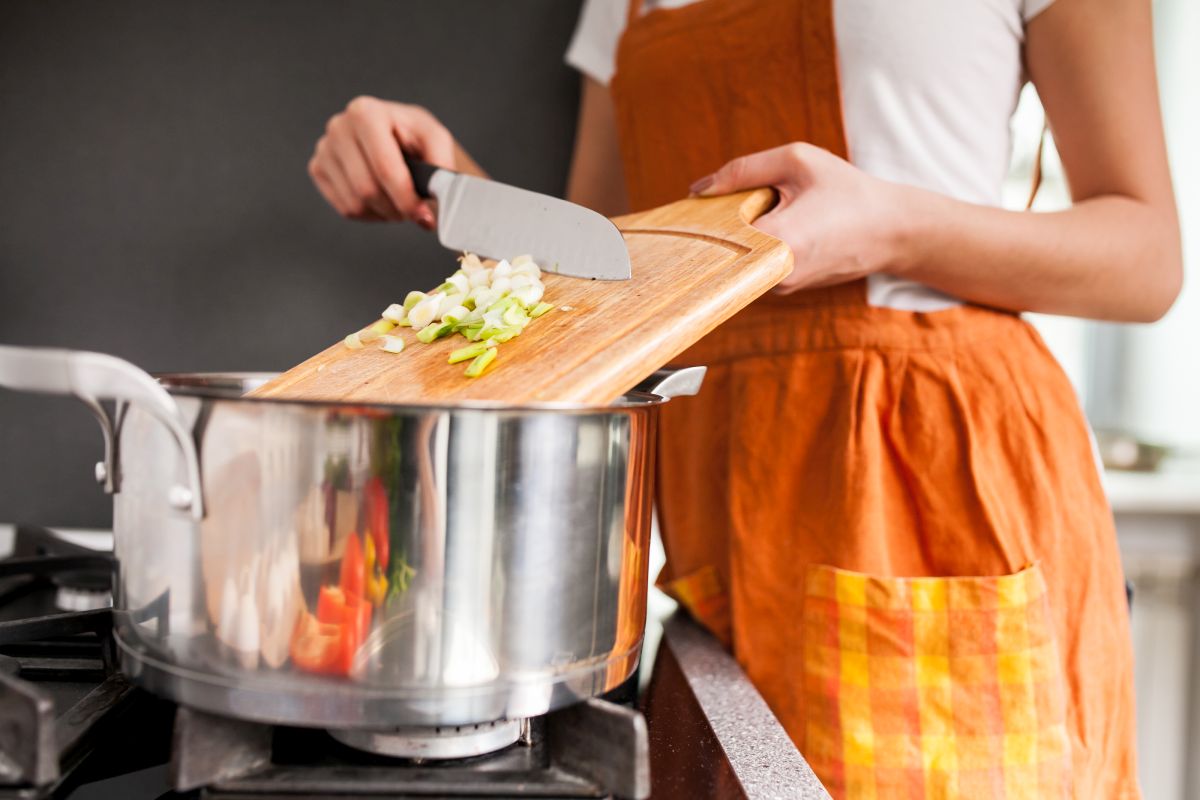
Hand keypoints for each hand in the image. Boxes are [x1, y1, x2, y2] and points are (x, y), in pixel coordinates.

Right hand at [309, 96, 457, 226]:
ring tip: (400, 203)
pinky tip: (382, 201)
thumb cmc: (413, 135)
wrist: (394, 133)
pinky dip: (370, 214)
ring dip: (385, 213)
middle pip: (367, 189)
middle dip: (396, 208)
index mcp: (366, 112)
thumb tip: (440, 193)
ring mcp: (324, 148)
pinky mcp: (318, 168)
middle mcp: (339, 127)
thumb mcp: (435, 140)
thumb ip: (441, 164)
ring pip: (355, 203)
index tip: (423, 214)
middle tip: (414, 212)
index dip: (406, 198)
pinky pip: (345, 208)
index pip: (384, 168)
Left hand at [689, 143, 908, 292]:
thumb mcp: (798, 162)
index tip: (679, 213)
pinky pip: (752, 265)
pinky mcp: (783, 289)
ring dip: (736, 234)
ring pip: (737, 258)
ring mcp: (779, 287)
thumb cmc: (848, 192)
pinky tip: (764, 223)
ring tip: (751, 209)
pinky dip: (751, 244)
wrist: (893, 231)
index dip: (695, 223)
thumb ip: (743, 170)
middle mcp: (775, 274)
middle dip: (713, 225)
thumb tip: (698, 188)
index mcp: (778, 242)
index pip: (715, 238)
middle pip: (721, 250)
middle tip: (706, 204)